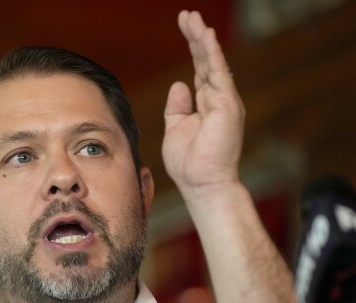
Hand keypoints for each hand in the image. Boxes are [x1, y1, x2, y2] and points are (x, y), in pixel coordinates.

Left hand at [163, 10, 245, 199]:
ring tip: (192, 18)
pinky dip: (211, 53)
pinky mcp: (227, 105)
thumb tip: (179, 84)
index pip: (199, 69)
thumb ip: (177, 106)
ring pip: (212, 62)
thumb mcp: (176, 128)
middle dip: (196, 37)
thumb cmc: (189, 163)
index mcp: (206, 104)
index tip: (185, 27)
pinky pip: (218, 73)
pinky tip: (205, 35)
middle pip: (205, 61)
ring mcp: (224, 101)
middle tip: (187, 16)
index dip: (192, 48)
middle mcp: (218, 99)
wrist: (202, 184)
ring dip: (202, 39)